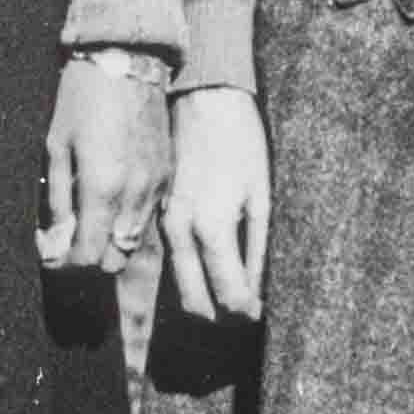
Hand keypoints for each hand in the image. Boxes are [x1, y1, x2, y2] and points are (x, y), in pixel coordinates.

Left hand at [43, 55, 170, 270]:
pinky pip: (149, 217)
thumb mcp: (56, 148)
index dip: (65, 263)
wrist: (127, 59)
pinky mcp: (167, 176)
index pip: (88, 256)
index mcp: (103, 188)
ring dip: (110, 242)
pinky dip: (129, 223)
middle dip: (90, 259)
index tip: (51, 252)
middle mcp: (135, 194)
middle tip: (68, 240)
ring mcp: (156, 186)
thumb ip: (58, 201)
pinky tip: (111, 203)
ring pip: (135, 242)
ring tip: (88, 222)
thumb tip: (55, 241)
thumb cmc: (83, 99)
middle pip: (116, 260)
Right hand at [163, 84, 271, 325]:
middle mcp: (178, 232)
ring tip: (230, 286)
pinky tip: (208, 263)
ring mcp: (160, 224)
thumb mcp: (260, 196)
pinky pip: (168, 259)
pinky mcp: (152, 214)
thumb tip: (256, 293)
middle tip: (244, 306)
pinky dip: (188, 272)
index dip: (246, 312)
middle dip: (220, 315)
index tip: (258, 313)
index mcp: (211, 227)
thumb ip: (256, 250)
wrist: (200, 98)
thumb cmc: (240, 141)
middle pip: (194, 304)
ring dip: (202, 296)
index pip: (228, 296)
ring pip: (177, 285)